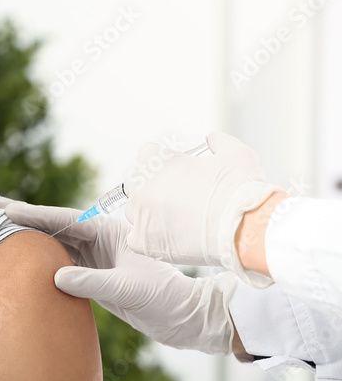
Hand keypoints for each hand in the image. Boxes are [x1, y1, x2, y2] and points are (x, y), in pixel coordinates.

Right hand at [0, 198, 236, 353]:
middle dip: (21, 215)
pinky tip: (16, 251)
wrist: (185, 319)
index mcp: (108, 231)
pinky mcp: (91, 272)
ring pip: (52, 239)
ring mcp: (93, 254)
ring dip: (25, 233)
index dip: (33, 214)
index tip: (5, 211)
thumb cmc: (164, 299)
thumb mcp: (128, 290)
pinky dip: (36, 253)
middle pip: (52, 223)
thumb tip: (55, 276)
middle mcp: (98, 238)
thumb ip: (92, 283)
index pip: (63, 218)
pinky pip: (57, 258)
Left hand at [124, 132, 280, 285]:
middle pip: (135, 183)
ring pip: (134, 212)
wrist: (246, 229)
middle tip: (176, 198)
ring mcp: (139, 214)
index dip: (163, 163)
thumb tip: (212, 139)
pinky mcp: (143, 241)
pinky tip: (169, 240)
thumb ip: (219, 142)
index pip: (146, 154)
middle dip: (152, 188)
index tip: (175, 173)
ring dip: (150, 214)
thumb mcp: (236, 154)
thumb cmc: (239, 191)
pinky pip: (136, 239)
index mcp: (155, 160)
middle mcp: (141, 185)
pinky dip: (149, 240)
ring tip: (178, 221)